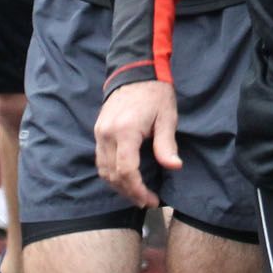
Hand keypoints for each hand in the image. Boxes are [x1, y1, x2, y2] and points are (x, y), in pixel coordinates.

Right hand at [96, 80, 178, 207]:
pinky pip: (100, 159)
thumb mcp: (167, 117)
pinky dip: (111, 173)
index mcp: (125, 131)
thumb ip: (167, 144)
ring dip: (118, 186)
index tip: (151, 200)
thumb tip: (174, 167)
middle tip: (146, 201)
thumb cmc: (155, 93)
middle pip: (112, 175)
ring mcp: (99, 132)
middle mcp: (107, 134)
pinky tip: (125, 179)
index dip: (138, 190)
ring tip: (137, 194)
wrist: (136, 71)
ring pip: (103, 170)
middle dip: (129, 192)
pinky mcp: (98, 131)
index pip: (126, 171)